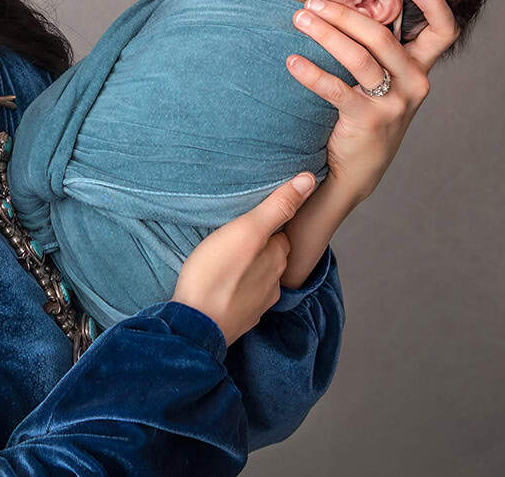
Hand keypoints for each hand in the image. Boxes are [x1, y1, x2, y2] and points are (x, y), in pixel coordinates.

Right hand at [172, 172, 318, 345]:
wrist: (194, 325)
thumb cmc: (216, 274)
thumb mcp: (247, 231)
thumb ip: (278, 207)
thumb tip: (309, 180)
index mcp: (277, 259)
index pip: (282, 234)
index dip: (271, 223)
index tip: (257, 217)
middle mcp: (273, 284)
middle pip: (273, 257)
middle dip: (262, 246)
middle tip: (241, 234)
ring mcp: (257, 304)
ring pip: (259, 279)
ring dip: (249, 269)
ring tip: (231, 258)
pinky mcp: (239, 318)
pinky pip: (243, 298)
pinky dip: (237, 289)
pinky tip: (223, 284)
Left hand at [287, 0, 458, 202]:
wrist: (358, 171)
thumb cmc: (366, 115)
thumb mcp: (384, 83)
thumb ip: (377, 50)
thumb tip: (343, 5)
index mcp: (419, 68)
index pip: (444, 32)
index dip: (435, 3)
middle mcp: (415, 83)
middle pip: (382, 36)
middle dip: (343, 14)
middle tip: (311, 3)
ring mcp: (394, 103)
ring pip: (359, 57)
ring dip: (325, 34)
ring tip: (298, 20)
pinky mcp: (369, 121)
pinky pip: (336, 89)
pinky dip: (311, 72)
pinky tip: (292, 61)